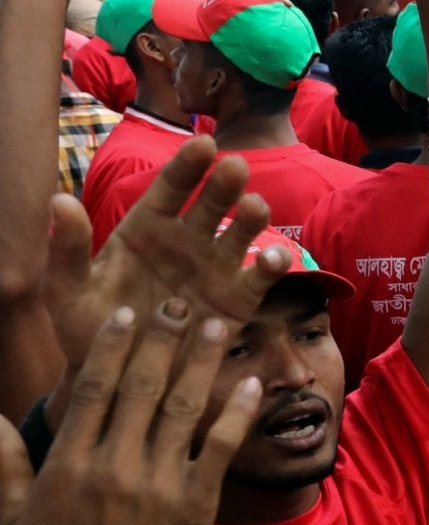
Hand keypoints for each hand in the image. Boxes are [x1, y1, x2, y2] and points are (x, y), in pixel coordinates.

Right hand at [1, 299, 262, 524]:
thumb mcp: (11, 521)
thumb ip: (4, 465)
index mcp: (70, 466)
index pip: (93, 390)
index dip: (111, 347)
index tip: (125, 315)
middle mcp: (116, 467)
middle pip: (142, 387)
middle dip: (161, 340)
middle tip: (177, 302)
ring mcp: (159, 486)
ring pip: (183, 408)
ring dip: (201, 363)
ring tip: (215, 325)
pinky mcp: (196, 506)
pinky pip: (219, 448)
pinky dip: (237, 412)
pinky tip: (250, 382)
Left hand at [44, 138, 288, 390]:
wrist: (120, 380)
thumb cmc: (89, 329)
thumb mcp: (67, 290)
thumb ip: (66, 248)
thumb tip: (58, 200)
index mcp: (146, 230)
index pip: (169, 189)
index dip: (186, 166)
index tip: (204, 144)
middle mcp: (186, 242)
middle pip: (210, 204)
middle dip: (224, 184)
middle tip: (235, 167)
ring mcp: (216, 268)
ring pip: (241, 234)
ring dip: (252, 219)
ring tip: (256, 208)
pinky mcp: (238, 299)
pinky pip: (261, 278)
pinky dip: (274, 266)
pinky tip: (274, 259)